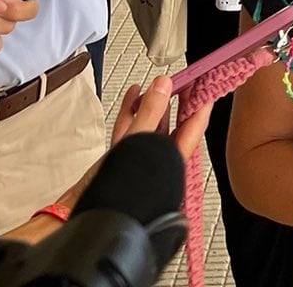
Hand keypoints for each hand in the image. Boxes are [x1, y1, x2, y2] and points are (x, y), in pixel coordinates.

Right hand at [43, 76, 213, 223]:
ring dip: (152, 104)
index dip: (200, 102)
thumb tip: (163, 86)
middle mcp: (160, 161)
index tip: (204, 81)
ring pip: (151, 126)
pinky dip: (132, 112)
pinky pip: (132, 130)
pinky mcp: (122, 159)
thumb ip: (150, 113)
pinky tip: (133, 96)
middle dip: (176, 101)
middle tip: (183, 78)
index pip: (194, 126)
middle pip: (174, 125)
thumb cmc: (119, 192)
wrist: (88, 214)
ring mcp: (141, 160)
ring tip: (156, 84)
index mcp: (173, 161)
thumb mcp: (137, 142)